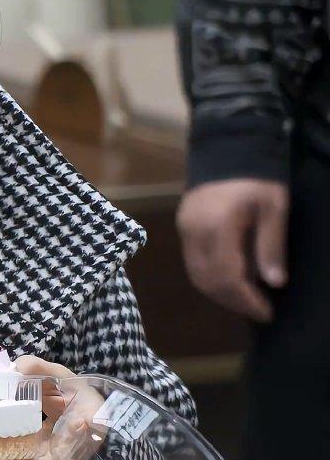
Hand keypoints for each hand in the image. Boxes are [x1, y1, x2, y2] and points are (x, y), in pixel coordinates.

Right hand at [176, 178, 288, 322]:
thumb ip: (271, 245)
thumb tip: (274, 283)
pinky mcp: (183, 228)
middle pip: (207, 281)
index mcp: (218, 227)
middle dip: (233, 301)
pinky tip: (231, 280)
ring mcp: (185, 230)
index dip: (246, 299)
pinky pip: (193, 263)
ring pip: (196, 275)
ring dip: (220, 293)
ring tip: (246, 300)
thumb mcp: (275, 208)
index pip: (227, 276)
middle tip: (258, 311)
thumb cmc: (257, 178)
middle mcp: (194, 233)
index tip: (267, 312)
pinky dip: (211, 279)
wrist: (227, 147)